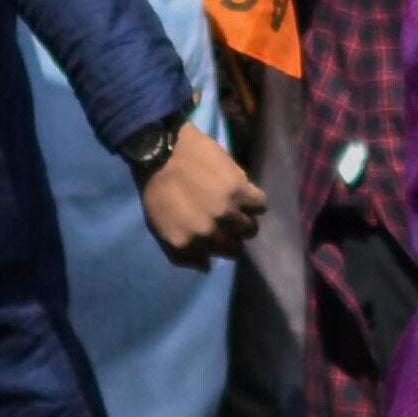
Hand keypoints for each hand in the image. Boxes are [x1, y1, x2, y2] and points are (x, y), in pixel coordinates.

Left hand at [142, 125, 262, 261]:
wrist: (162, 150)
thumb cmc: (157, 188)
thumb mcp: (158, 227)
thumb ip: (181, 253)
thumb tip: (207, 266)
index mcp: (187, 243)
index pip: (215, 259)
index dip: (218, 248)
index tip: (218, 237)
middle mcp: (209, 232)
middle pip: (236, 248)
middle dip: (232, 238)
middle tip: (228, 223)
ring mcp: (227, 212)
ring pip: (250, 228)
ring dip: (244, 220)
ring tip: (238, 208)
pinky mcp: (241, 189)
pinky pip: (261, 204)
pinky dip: (256, 201)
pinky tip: (246, 194)